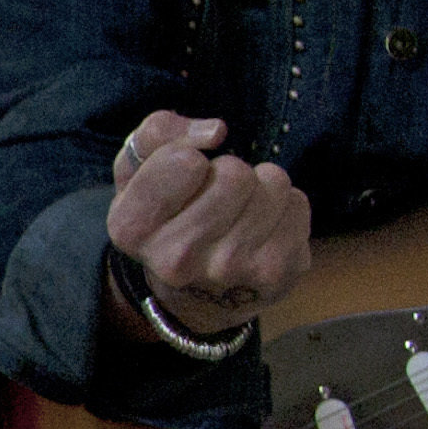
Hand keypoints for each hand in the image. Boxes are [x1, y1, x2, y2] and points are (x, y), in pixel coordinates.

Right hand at [105, 111, 310, 342]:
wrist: (196, 297)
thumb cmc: (167, 219)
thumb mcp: (137, 174)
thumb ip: (157, 134)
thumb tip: (216, 131)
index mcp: (131, 229)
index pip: (183, 160)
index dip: (188, 156)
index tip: (185, 178)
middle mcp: (177, 259)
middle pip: (233, 172)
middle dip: (228, 171)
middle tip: (217, 197)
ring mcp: (229, 270)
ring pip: (271, 183)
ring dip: (259, 187)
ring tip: (241, 212)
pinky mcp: (275, 273)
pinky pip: (296, 202)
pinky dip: (284, 206)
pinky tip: (263, 228)